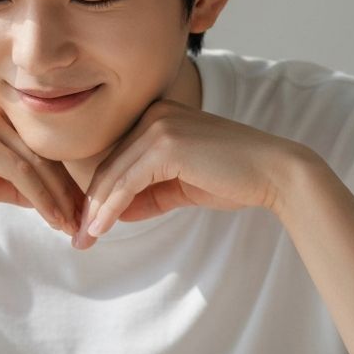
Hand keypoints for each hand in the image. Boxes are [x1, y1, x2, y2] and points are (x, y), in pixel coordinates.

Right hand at [0, 97, 83, 234]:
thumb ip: (16, 185)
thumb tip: (51, 202)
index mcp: (1, 114)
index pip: (47, 145)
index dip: (69, 178)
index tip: (85, 209)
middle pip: (50, 152)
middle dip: (72, 191)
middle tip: (89, 222)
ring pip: (40, 162)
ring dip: (62, 199)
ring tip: (75, 226)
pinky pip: (22, 170)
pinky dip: (42, 198)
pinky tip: (54, 219)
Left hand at [73, 99, 293, 249]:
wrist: (274, 173)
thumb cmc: (232, 178)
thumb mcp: (181, 186)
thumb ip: (147, 194)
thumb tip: (114, 212)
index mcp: (157, 116)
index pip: (117, 158)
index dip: (99, 194)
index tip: (88, 225)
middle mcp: (153, 113)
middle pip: (109, 165)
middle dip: (90, 205)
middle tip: (79, 238)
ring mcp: (159, 125)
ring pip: (113, 174)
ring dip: (95, 211)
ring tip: (85, 240)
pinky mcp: (166, 144)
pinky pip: (127, 182)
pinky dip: (110, 208)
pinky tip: (100, 229)